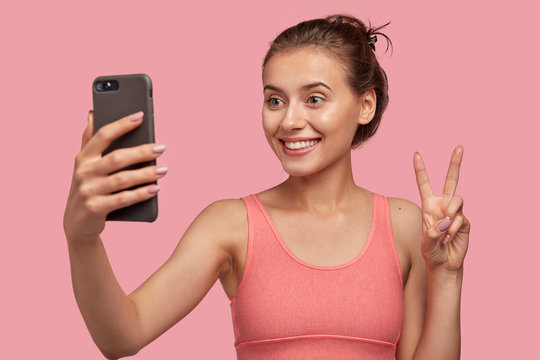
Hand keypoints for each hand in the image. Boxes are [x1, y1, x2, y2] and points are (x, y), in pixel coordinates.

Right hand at [63, 110, 166, 242]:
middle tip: (161, 148)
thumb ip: (89, 140)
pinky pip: (123, 199)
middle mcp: (84, 172)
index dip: (121, 125)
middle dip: (141, 152)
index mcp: (83, 157)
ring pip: (122, 179)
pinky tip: (156, 188)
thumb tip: (92, 113)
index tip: (140, 116)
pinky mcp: (96, 208)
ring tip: (164, 169)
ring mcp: (89, 191)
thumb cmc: (88, 187)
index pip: (103, 135)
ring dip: (146, 174)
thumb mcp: (84, 164)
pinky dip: (141, 194)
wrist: (76, 223)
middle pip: (116, 158)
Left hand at [413, 145, 469, 272]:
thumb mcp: (425, 242)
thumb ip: (432, 233)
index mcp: (429, 205)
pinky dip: (454, 228)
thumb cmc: (431, 251)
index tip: (416, 154)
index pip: (424, 184)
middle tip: (459, 147)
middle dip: (455, 163)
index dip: (420, 169)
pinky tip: (450, 237)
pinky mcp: (465, 221)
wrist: (444, 263)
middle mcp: (443, 204)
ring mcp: (456, 212)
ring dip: (451, 213)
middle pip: (451, 180)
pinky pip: (461, 218)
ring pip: (457, 199)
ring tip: (445, 229)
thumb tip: (445, 222)